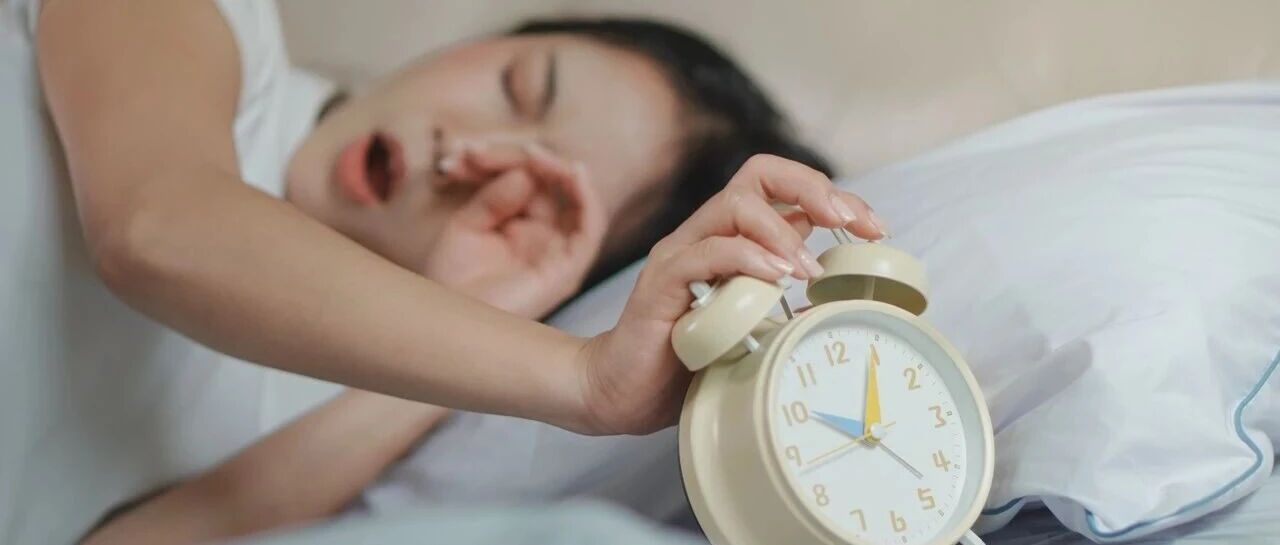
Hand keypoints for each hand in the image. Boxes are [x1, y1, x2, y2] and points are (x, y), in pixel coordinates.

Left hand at [423, 145, 606, 318]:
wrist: (446, 325)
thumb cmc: (453, 282)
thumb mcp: (466, 226)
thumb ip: (494, 197)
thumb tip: (527, 173)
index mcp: (521, 224)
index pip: (526, 177)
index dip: (499, 157)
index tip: (463, 153)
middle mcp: (545, 235)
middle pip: (549, 180)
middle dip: (515, 157)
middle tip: (474, 153)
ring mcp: (558, 251)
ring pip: (574, 196)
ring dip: (556, 168)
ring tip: (528, 153)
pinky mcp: (568, 270)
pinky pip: (591, 228)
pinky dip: (588, 198)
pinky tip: (572, 172)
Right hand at [574, 154, 887, 434]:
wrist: (623, 393)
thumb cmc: (687, 362)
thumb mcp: (754, 330)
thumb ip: (786, 306)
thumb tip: (843, 301)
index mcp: (733, 239)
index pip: (784, 189)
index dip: (833, 197)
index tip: (875, 229)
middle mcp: (706, 234)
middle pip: (759, 175)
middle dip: (814, 189)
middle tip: (851, 225)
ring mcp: (682, 253)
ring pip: (734, 205)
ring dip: (783, 232)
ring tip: (809, 271)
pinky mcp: (661, 282)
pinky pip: (706, 252)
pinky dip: (746, 258)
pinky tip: (775, 280)